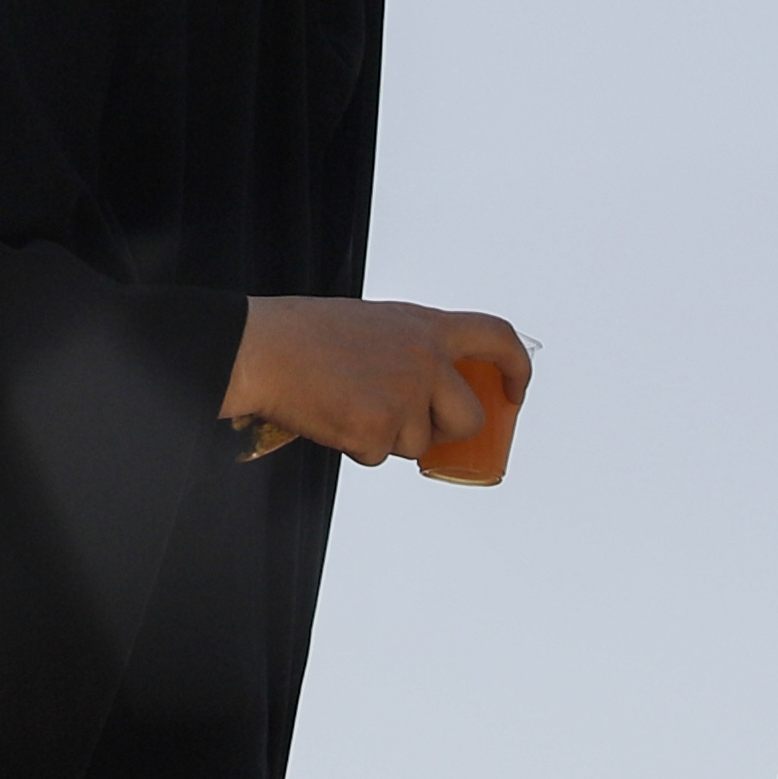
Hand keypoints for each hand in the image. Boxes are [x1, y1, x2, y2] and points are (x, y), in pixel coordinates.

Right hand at [222, 301, 527, 471]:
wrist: (261, 349)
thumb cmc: (306, 335)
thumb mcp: (376, 322)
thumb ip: (413, 348)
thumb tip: (435, 390)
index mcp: (425, 326)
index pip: (497, 338)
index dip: (516, 368)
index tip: (513, 393)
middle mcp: (425, 359)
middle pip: (469, 417)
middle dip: (447, 432)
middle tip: (415, 427)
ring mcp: (404, 395)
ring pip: (420, 443)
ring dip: (389, 438)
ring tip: (350, 405)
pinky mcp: (378, 428)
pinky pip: (380, 456)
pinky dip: (357, 447)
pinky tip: (332, 417)